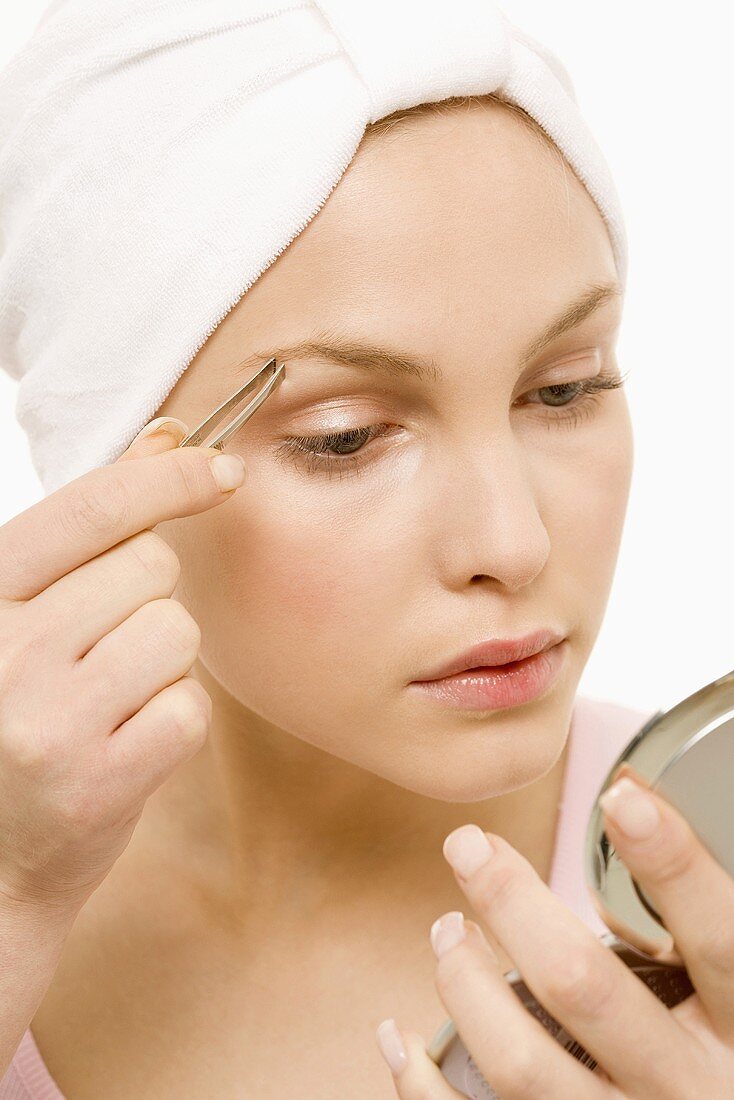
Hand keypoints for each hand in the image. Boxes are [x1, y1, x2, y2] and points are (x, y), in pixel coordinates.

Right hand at [0, 417, 245, 916]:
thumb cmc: (15, 721)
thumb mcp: (26, 613)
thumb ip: (88, 528)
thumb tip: (165, 438)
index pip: (92, 508)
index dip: (169, 477)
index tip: (223, 469)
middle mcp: (6, 650)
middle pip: (151, 569)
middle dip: (146, 600)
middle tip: (99, 654)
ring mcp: (49, 718)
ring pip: (177, 633)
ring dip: (160, 663)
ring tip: (106, 703)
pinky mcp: (98, 779)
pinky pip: (189, 704)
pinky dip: (170, 721)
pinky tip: (122, 746)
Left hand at [376, 769, 733, 1096]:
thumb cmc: (713, 1067)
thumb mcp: (730, 1005)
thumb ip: (694, 938)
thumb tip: (639, 815)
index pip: (718, 942)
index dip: (673, 868)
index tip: (620, 799)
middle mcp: (687, 1091)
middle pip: (584, 986)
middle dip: (512, 903)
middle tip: (467, 847)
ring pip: (521, 1062)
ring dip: (466, 984)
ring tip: (446, 930)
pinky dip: (425, 1083)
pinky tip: (402, 1038)